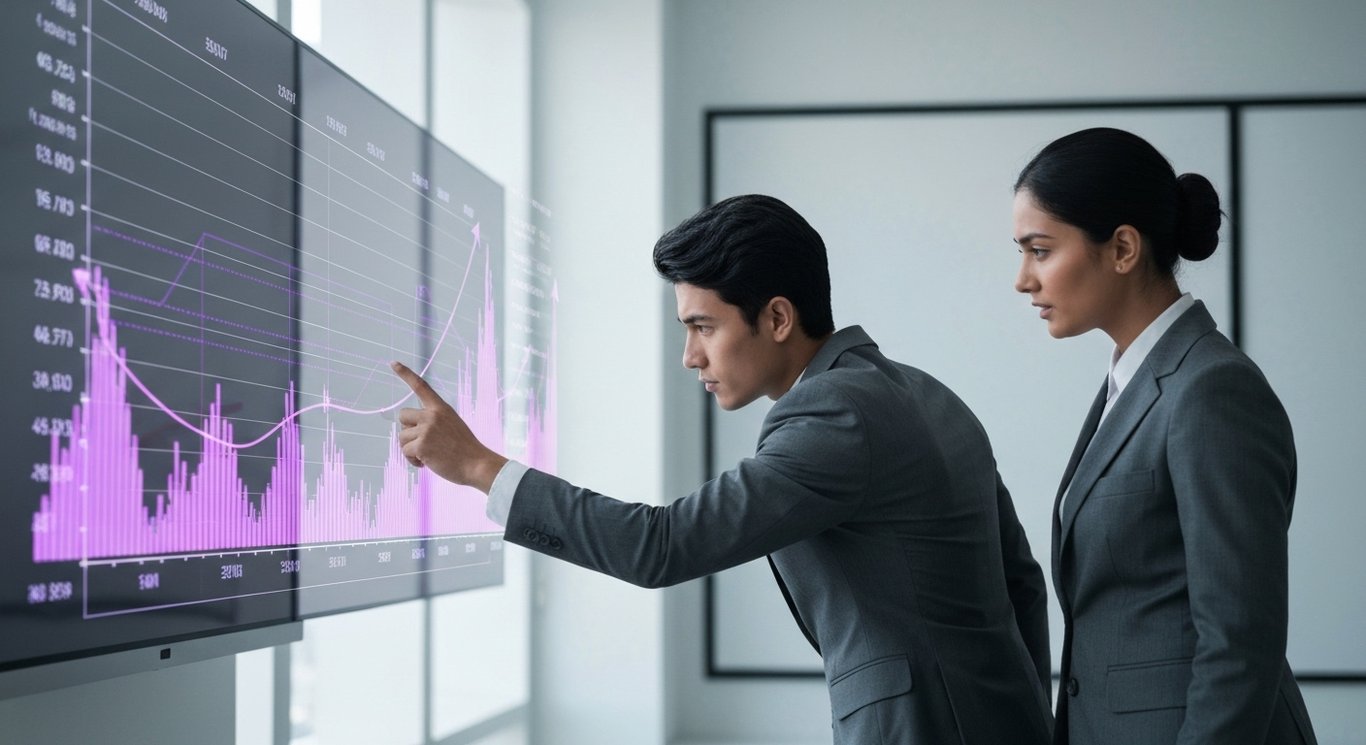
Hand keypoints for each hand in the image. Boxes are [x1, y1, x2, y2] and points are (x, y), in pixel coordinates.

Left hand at [390, 361, 507, 492]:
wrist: (476, 464)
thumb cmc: (464, 449)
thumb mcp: (452, 426)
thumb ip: (433, 422)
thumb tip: (408, 432)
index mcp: (441, 408)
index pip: (421, 386)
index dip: (405, 374)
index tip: (393, 363)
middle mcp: (432, 415)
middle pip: (402, 416)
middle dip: (407, 430)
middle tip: (421, 442)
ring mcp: (426, 429)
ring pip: (402, 437)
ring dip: (410, 449)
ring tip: (427, 455)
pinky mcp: (421, 445)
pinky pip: (405, 451)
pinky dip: (413, 460)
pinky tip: (426, 463)